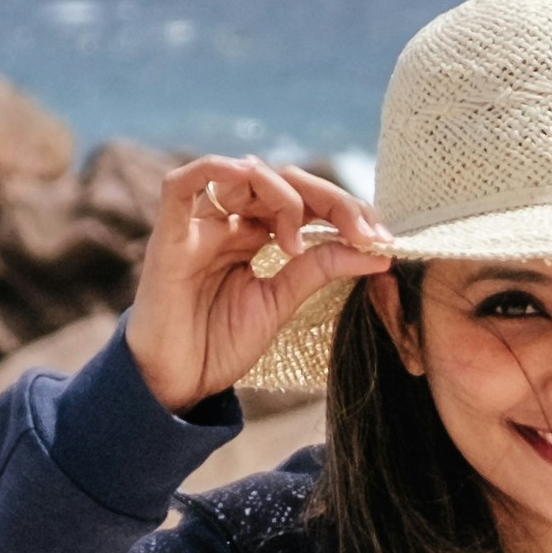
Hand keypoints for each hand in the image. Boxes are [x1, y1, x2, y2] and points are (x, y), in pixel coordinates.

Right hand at [126, 154, 392, 412]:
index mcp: (254, 236)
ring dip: (283, 195)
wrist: (175, 383)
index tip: (381, 239)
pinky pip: (181, 184)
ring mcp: (199, 226)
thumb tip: (378, 251)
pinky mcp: (170, 237)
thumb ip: (319, 269)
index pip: (305, 202)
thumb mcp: (281, 303)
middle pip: (282, 181)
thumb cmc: (218, 344)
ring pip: (243, 175)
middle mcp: (229, 222)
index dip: (346, 211)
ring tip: (298, 240)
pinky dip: (215, 169)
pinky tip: (248, 179)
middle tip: (363, 232)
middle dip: (330, 200)